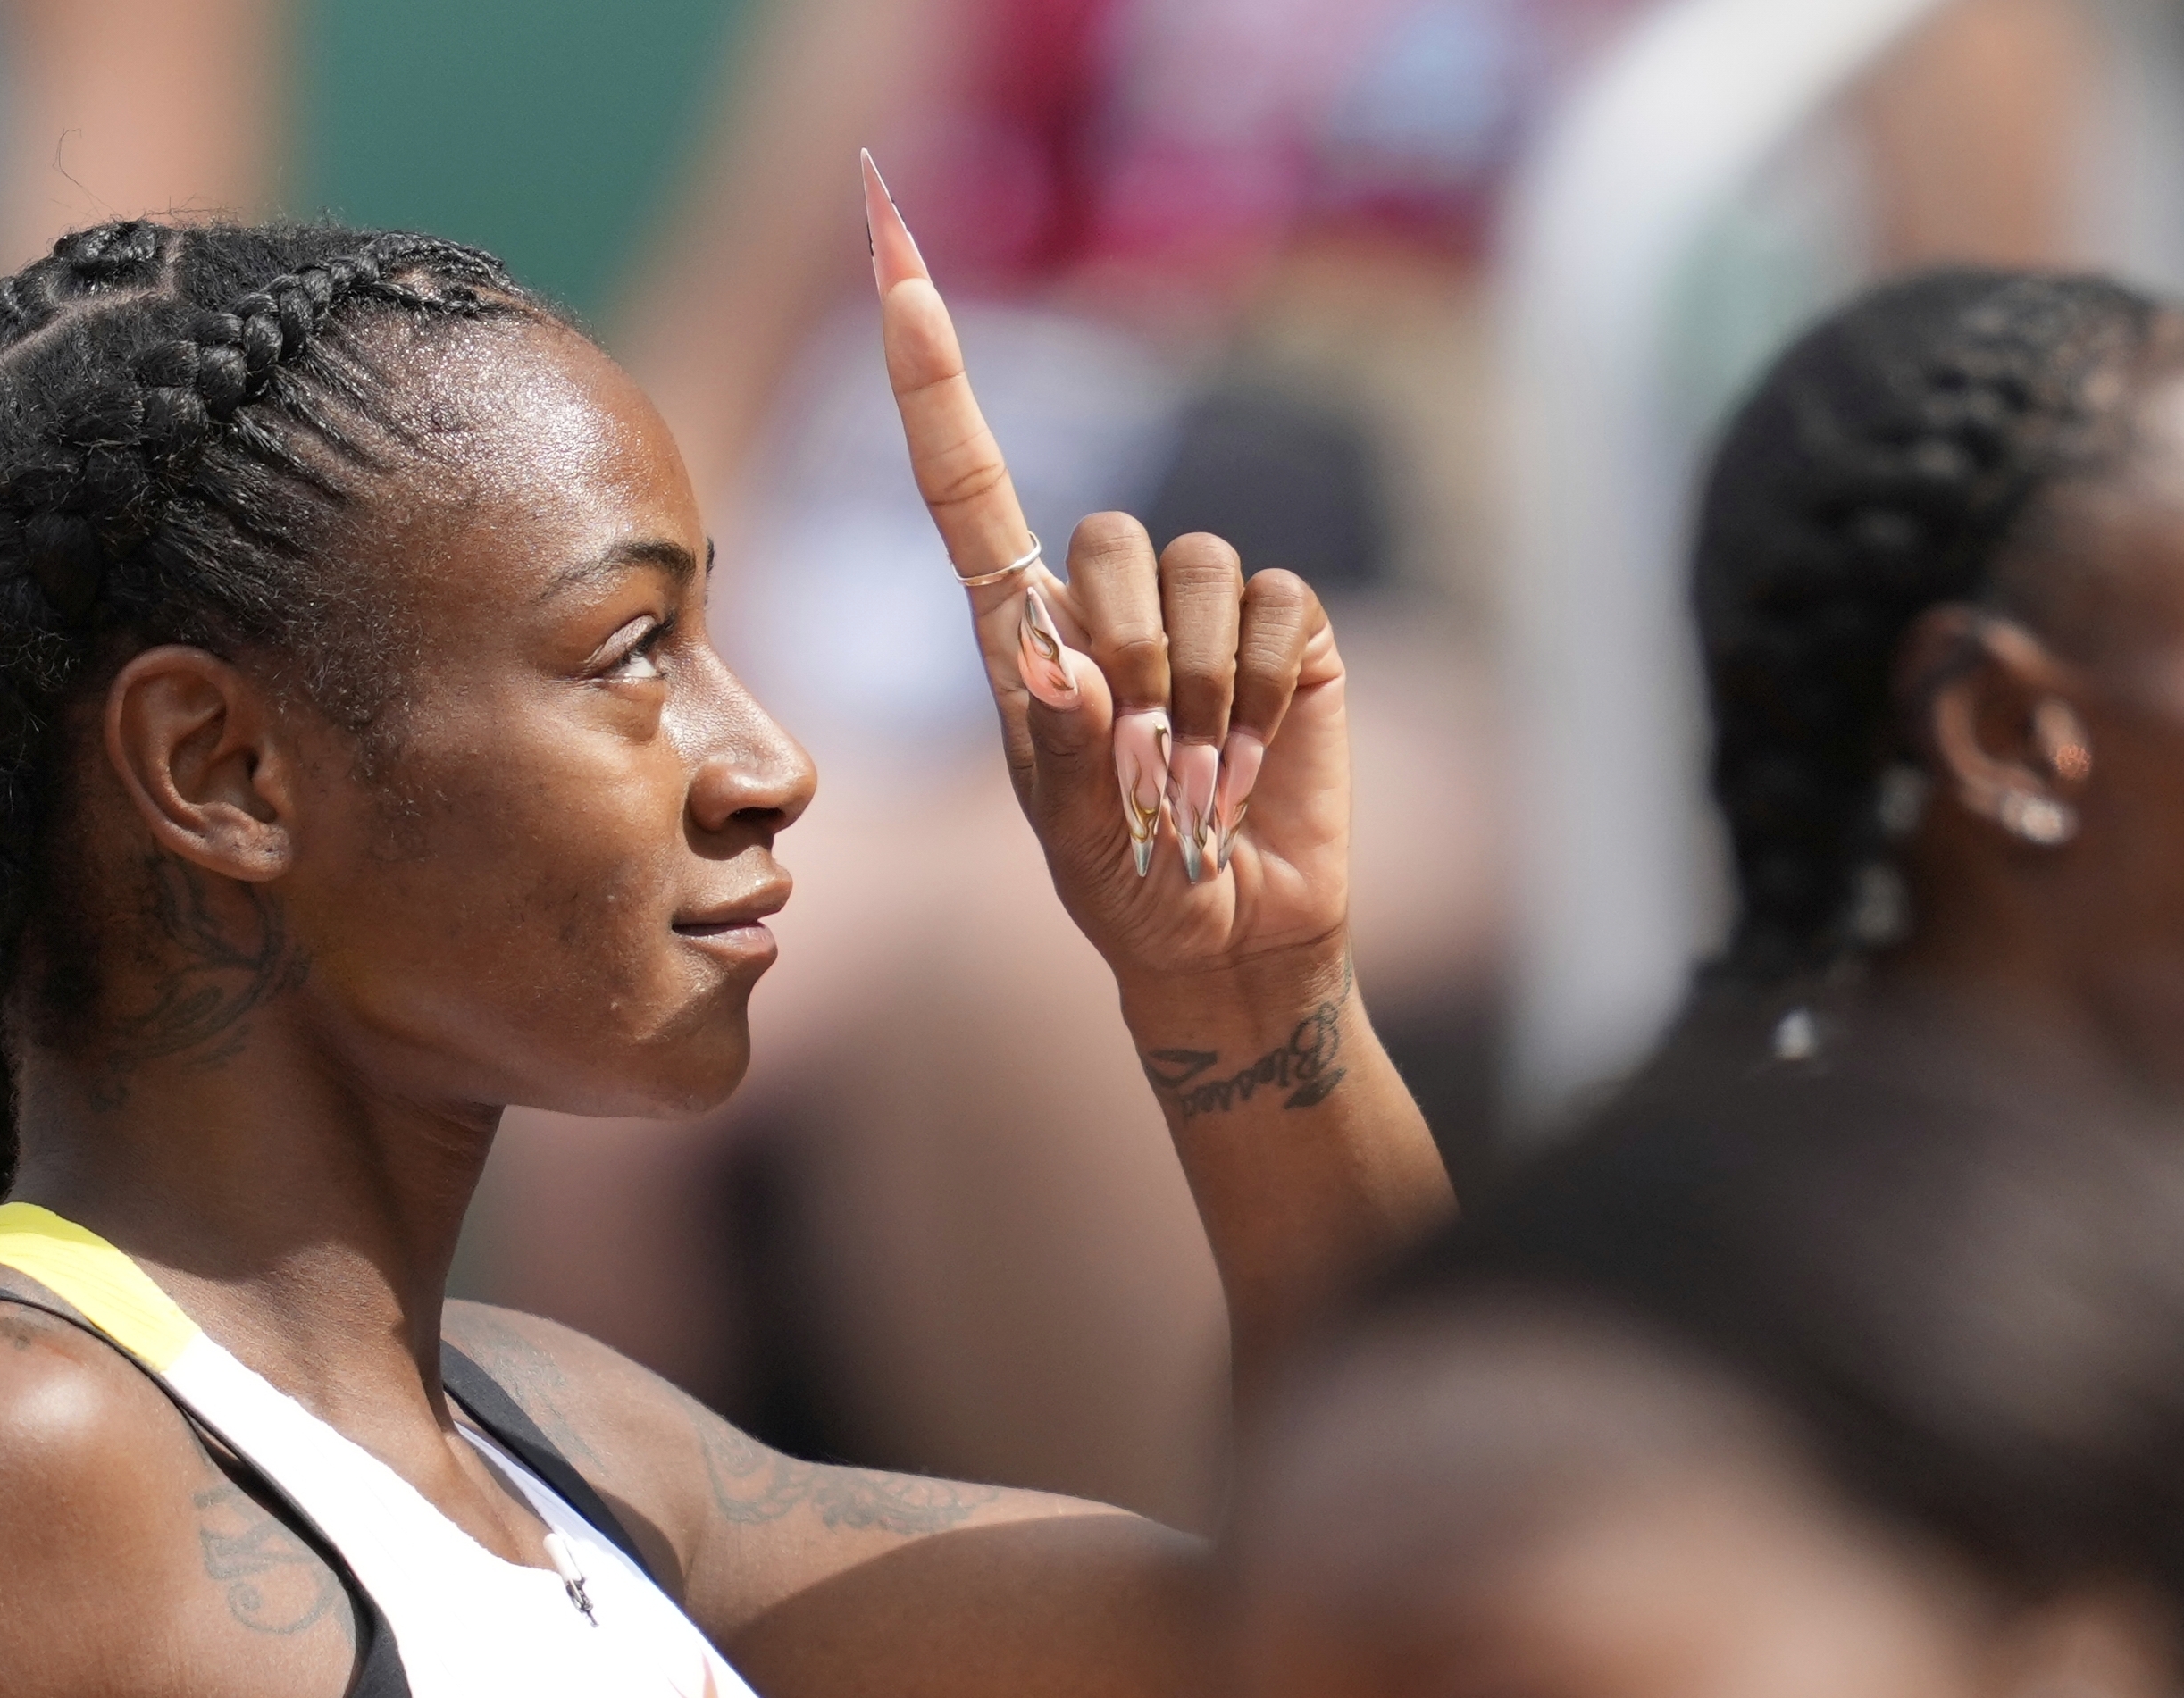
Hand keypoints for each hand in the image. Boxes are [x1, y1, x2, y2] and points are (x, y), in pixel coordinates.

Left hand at [869, 157, 1354, 996]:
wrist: (1232, 938)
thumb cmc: (1126, 888)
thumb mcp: (1070, 839)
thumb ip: (1062, 751)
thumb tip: (1063, 663)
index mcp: (1022, 631)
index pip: (967, 487)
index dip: (932, 384)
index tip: (898, 272)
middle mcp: (1108, 600)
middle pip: (1108, 536)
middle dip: (1128, 659)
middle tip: (1142, 767)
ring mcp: (1200, 610)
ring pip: (1196, 568)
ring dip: (1200, 693)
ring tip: (1197, 775)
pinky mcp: (1285, 631)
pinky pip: (1274, 605)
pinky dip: (1264, 693)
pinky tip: (1255, 755)